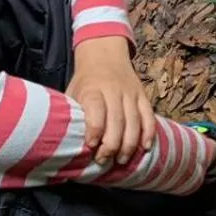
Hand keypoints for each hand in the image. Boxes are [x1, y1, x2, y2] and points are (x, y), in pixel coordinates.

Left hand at [67, 36, 153, 165]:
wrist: (104, 55)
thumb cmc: (85, 81)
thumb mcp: (73, 92)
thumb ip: (73, 115)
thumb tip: (67, 143)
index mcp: (93, 89)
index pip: (96, 110)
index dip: (94, 130)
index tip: (90, 146)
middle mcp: (114, 91)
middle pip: (117, 121)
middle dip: (111, 145)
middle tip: (103, 160)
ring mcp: (131, 93)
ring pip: (135, 122)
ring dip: (129, 145)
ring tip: (121, 160)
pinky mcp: (143, 96)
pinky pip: (149, 116)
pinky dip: (148, 133)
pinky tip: (144, 148)